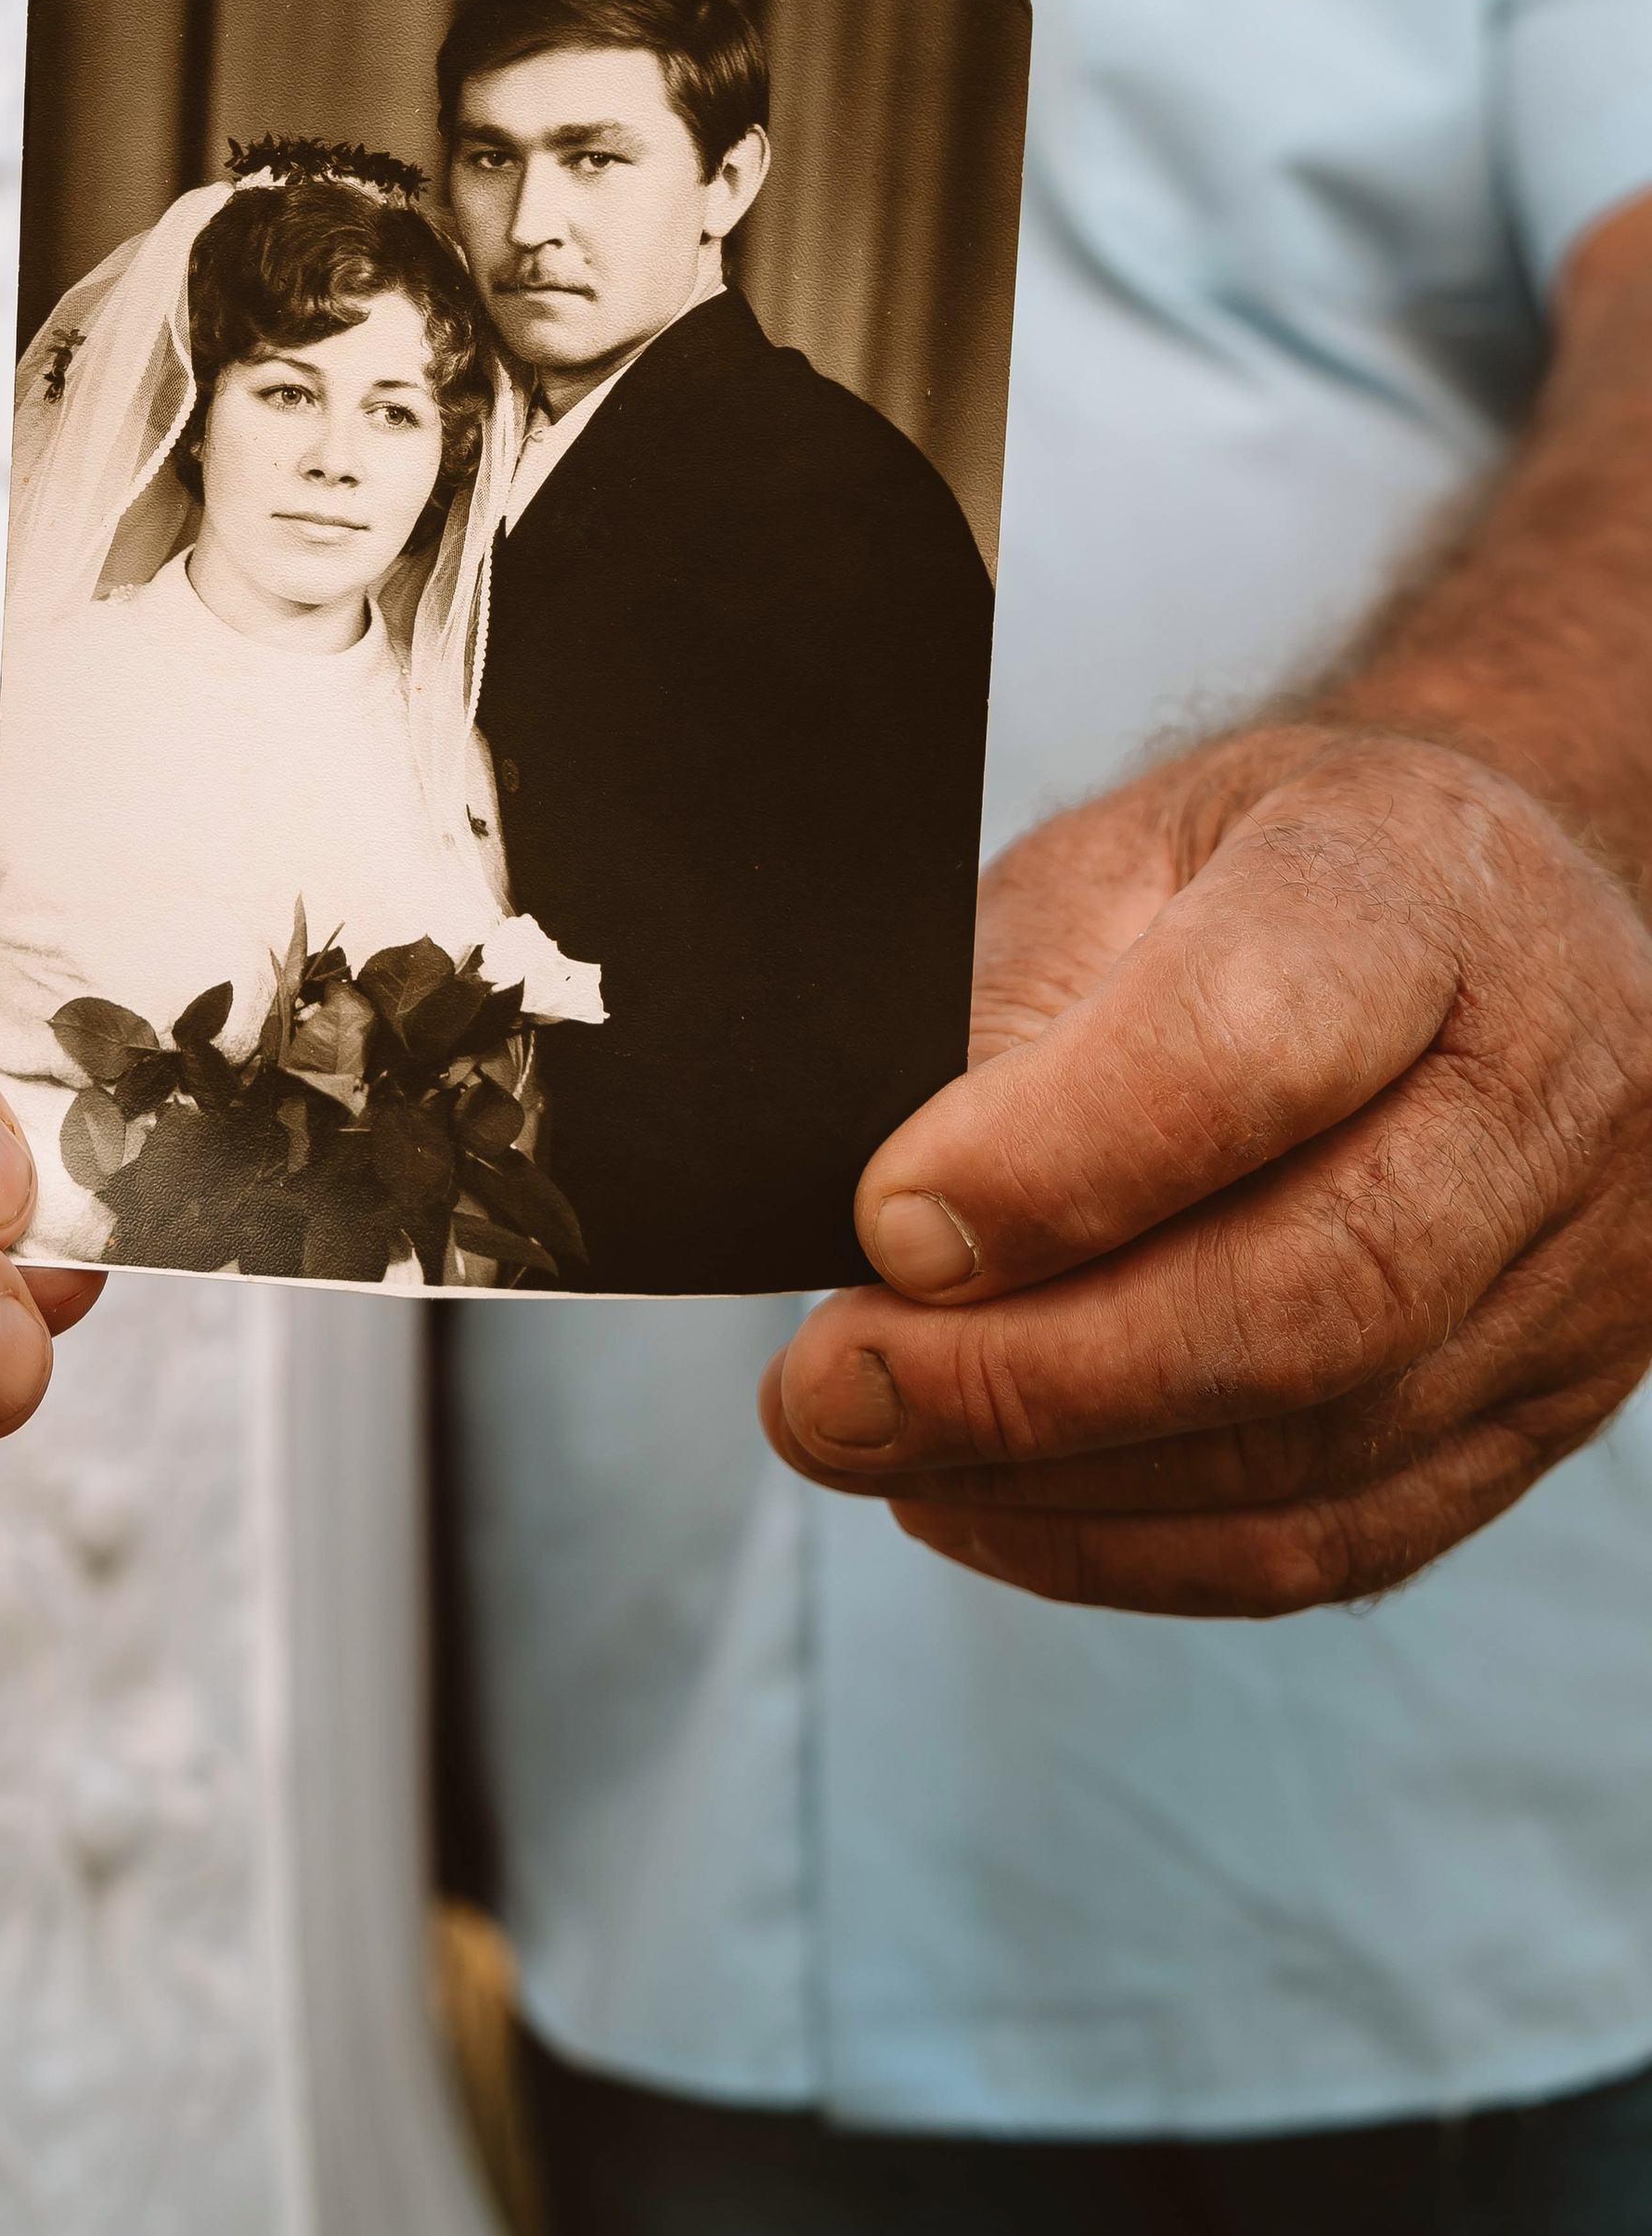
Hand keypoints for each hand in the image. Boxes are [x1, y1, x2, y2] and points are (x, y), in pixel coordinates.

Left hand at [763, 724, 1651, 1612]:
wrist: (1460, 907)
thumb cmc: (1252, 876)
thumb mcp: (1117, 860)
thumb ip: (1016, 1018)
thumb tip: (887, 1231)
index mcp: (1426, 878)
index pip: (1261, 1042)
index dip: (1062, 1160)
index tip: (885, 1224)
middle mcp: (1550, 1071)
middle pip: (1319, 1284)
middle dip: (1040, 1374)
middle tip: (833, 1392)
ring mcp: (1583, 1258)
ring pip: (1328, 1443)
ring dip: (1063, 1482)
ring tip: (876, 1447)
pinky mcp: (1556, 1401)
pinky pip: (1347, 1537)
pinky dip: (1141, 1549)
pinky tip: (988, 1506)